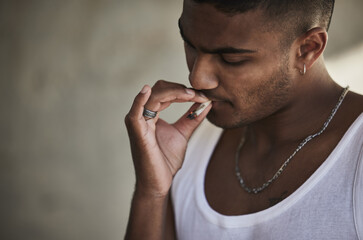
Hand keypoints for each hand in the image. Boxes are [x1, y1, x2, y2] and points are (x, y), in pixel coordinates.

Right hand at [125, 80, 210, 197]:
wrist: (158, 183)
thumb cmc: (166, 161)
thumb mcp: (182, 134)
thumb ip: (192, 117)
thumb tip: (206, 102)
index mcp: (151, 114)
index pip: (166, 92)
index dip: (184, 91)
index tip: (203, 96)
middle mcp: (142, 115)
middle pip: (159, 90)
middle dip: (181, 89)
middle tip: (200, 95)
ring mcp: (138, 123)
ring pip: (153, 96)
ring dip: (174, 92)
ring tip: (192, 95)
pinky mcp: (136, 132)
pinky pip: (135, 112)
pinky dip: (139, 99)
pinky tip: (147, 90)